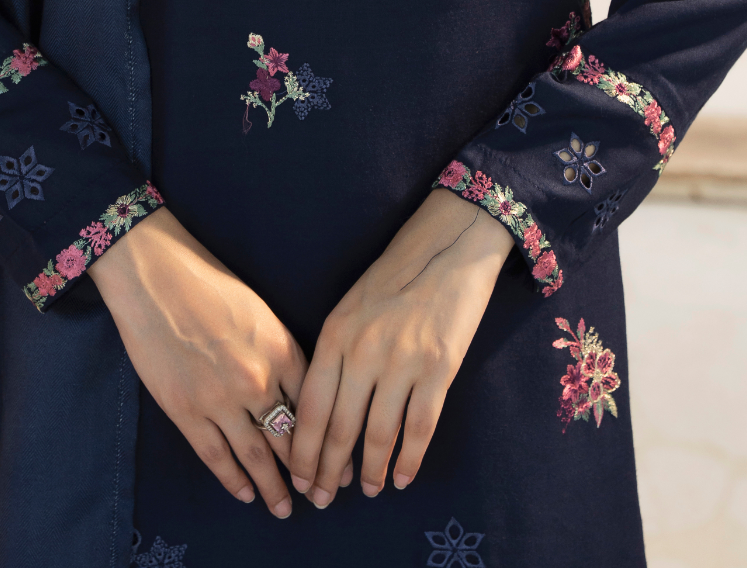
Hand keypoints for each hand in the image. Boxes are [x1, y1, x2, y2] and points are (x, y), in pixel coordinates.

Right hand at [92, 206, 308, 518]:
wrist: (156, 278)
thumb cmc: (209, 284)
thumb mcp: (260, 312)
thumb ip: (280, 352)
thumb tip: (294, 390)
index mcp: (281, 349)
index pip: (314, 406)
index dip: (327, 438)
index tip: (336, 460)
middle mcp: (258, 380)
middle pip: (291, 436)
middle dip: (307, 470)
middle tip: (320, 493)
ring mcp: (221, 399)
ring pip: (256, 455)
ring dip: (273, 487)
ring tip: (285, 508)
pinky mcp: (186, 411)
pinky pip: (216, 456)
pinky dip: (233, 479)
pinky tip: (246, 493)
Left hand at [289, 189, 511, 507]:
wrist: (447, 246)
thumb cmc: (395, 275)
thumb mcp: (350, 306)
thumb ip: (336, 352)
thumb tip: (324, 408)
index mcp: (336, 334)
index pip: (311, 407)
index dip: (303, 450)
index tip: (298, 478)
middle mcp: (363, 351)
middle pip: (340, 428)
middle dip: (328, 470)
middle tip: (321, 500)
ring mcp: (402, 361)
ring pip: (379, 434)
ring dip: (371, 471)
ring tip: (367, 491)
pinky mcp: (438, 369)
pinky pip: (419, 427)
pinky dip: (409, 459)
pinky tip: (402, 477)